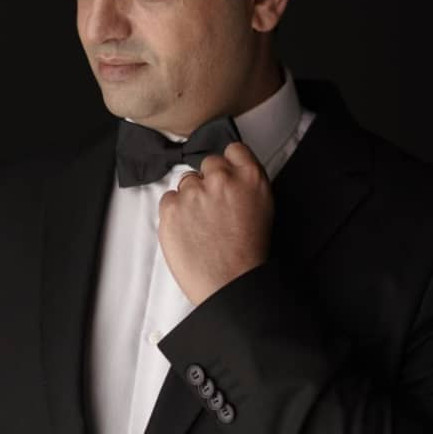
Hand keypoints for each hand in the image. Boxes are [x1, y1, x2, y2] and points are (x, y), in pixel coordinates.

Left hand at [158, 141, 273, 305]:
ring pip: (187, 182)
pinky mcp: (171, 207)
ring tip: (202, 226)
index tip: (226, 175)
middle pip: (208, 163)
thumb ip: (247, 184)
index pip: (234, 149)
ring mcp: (194, 192)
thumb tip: (233, 173)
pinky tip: (188, 231)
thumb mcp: (264, 209)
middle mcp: (222, 179)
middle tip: (214, 208)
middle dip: (209, 181)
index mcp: (250, 177)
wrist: (230, 284)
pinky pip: (168, 199)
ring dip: (191, 198)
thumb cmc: (248, 254)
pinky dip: (175, 213)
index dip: (229, 163)